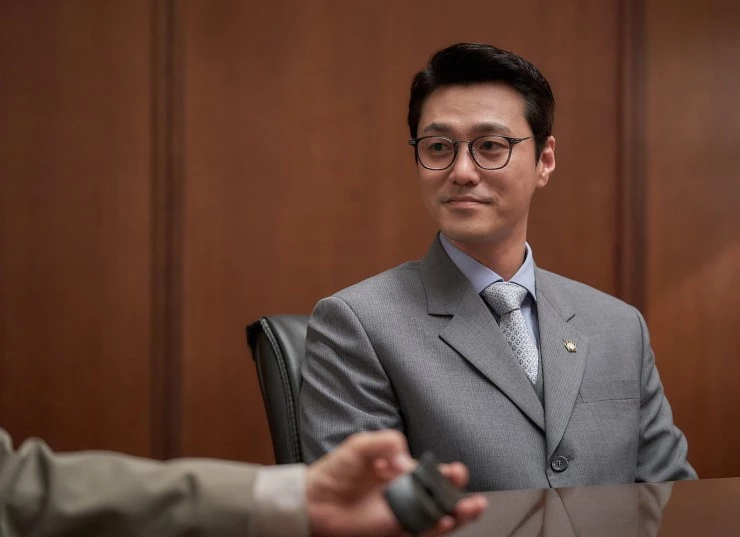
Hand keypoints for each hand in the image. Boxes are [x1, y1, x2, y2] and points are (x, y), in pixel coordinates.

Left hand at [306, 430, 486, 536]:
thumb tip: (408, 458)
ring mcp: (401, 511)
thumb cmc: (335, 472)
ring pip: (437, 513)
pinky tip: (445, 519)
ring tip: (472, 506)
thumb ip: (386, 442)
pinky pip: (421, 530)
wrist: (314, 500)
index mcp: (400, 469)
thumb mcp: (360, 445)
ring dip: (457, 511)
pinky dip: (435, 527)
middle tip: (465, 485)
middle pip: (440, 493)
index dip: (443, 471)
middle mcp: (405, 491)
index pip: (430, 470)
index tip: (451, 470)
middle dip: (457, 490)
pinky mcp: (394, 529)